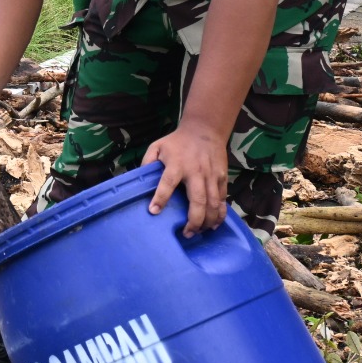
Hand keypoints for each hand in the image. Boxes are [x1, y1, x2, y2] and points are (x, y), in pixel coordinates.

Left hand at [143, 123, 228, 237]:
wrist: (205, 129)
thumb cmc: (177, 142)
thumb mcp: (157, 146)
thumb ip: (148, 162)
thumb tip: (139, 179)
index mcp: (176, 164)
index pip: (167, 183)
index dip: (160, 198)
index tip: (153, 211)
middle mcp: (196, 172)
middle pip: (198, 199)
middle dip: (193, 219)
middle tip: (187, 233)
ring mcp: (211, 176)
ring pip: (213, 203)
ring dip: (207, 220)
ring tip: (199, 232)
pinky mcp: (222, 178)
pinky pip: (222, 199)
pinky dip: (220, 213)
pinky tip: (214, 224)